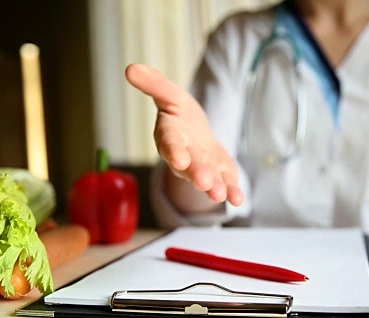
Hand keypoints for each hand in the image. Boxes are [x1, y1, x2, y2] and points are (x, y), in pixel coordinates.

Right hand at [125, 64, 243, 206]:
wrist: (197, 134)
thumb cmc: (180, 115)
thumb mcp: (171, 95)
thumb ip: (154, 84)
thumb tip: (130, 67)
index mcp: (170, 137)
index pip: (170, 144)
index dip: (174, 151)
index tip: (178, 161)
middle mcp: (184, 157)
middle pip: (189, 167)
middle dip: (197, 175)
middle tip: (204, 183)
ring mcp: (202, 168)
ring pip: (207, 179)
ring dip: (213, 187)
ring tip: (219, 195)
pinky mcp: (220, 175)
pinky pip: (225, 184)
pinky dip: (232, 192)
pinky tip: (238, 200)